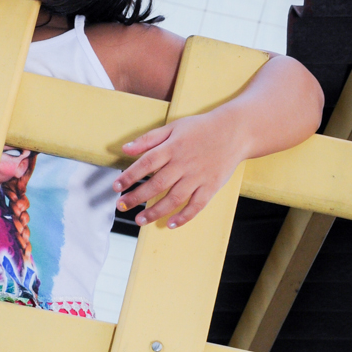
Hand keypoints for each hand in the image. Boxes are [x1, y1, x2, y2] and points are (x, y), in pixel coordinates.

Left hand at [113, 108, 246, 228]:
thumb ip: (148, 139)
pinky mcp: (211, 186)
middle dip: (137, 197)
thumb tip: (125, 149)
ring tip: (139, 220)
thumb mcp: (173, 127)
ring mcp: (198, 177)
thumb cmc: (200, 128)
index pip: (146, 163)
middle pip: (156, 184)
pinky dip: (184, 216)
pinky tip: (171, 224)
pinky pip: (197, 205)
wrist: (235, 131)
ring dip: (155, 211)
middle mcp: (184, 163)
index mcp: (172, 147)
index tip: (116, 186)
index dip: (129, 176)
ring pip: (174, 198)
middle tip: (121, 206)